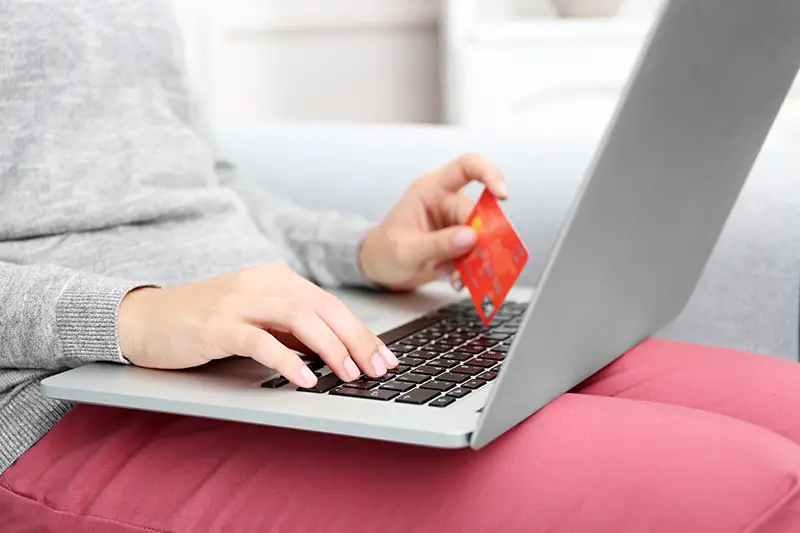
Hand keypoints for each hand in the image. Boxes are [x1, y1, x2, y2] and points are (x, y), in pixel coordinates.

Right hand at [117, 263, 398, 387]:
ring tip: (350, 374)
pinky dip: (287, 360)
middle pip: (323, 308)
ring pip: (299, 318)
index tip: (385, 357)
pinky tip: (306, 379)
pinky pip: (260, 341)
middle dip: (357, 340)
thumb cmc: (205, 323)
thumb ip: (292, 329)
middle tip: (379, 368)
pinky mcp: (217, 325)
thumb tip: (336, 351)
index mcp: (277, 279)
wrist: (146, 319)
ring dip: (331, 348)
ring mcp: (239, 301)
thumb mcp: (257, 319)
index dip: (361, 331)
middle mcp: (262, 283)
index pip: (330, 304)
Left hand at [358, 154, 507, 289]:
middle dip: (481, 240)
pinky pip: (475, 254)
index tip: (502, 194)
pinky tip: (457, 280)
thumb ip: (438, 244)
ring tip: (460, 278)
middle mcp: (446, 203)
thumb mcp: (405, 250)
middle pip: (479, 214)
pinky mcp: (458, 244)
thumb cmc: (384, 249)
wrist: (377, 268)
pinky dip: (470, 270)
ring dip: (476, 260)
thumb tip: (471, 237)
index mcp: (430, 190)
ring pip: (480, 238)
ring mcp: (454, 224)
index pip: (466, 167)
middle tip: (480, 262)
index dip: (489, 173)